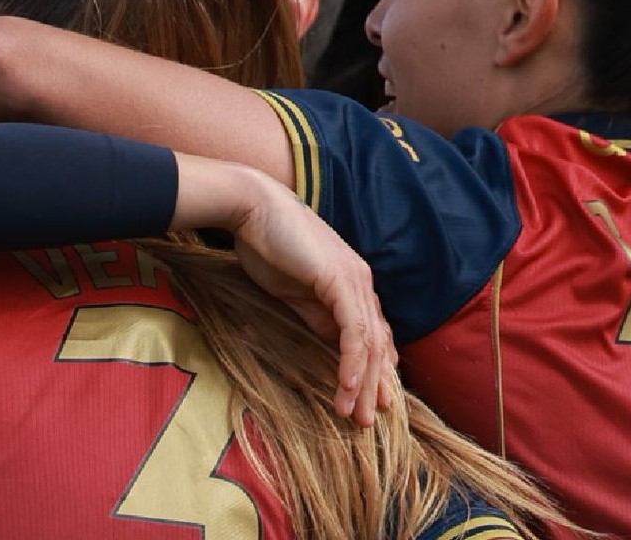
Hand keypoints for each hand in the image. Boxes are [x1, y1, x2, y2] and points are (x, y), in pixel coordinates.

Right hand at [197, 158, 394, 426]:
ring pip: (370, 343)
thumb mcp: (294, 291)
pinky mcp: (341, 282)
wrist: (252, 208)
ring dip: (364, 384)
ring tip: (355, 416)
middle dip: (375, 386)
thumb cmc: (266, 244)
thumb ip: (316, 314)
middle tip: (367, 422)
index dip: (372, 370)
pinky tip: (347, 388)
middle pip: (378, 344)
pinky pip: (354, 332)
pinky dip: (352, 363)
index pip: (371, 335)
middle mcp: (361, 283)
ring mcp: (355, 281)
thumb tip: (331, 342)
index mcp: (351, 284)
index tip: (367, 402)